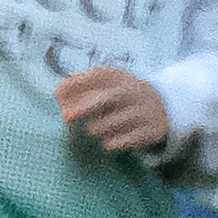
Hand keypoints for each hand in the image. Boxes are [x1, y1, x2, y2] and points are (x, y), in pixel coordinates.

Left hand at [53, 63, 173, 157]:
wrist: (160, 108)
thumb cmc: (119, 99)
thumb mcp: (104, 86)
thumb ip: (80, 86)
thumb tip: (57, 90)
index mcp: (122, 77)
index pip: (98, 75)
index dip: (76, 83)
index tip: (56, 93)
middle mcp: (136, 90)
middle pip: (109, 96)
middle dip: (84, 106)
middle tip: (64, 117)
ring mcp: (147, 109)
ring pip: (116, 120)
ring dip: (98, 127)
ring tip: (93, 129)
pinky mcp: (154, 128)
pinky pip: (130, 138)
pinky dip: (114, 142)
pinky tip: (107, 142)